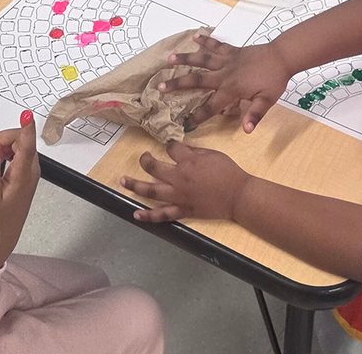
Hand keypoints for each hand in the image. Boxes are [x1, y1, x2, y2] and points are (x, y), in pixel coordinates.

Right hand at [0, 114, 40, 269]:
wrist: (2, 233)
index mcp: (22, 175)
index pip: (27, 147)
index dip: (26, 129)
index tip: (27, 115)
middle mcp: (30, 169)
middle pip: (20, 140)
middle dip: (0, 141)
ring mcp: (29, 169)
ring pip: (18, 144)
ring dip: (2, 146)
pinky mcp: (25, 170)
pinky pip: (18, 151)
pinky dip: (5, 151)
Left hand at [121, 141, 251, 221]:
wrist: (238, 196)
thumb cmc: (229, 172)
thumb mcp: (213, 154)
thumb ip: (195, 151)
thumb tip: (182, 149)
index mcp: (188, 161)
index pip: (171, 148)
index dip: (169, 145)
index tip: (170, 146)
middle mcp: (178, 178)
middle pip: (153, 167)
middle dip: (145, 161)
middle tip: (143, 158)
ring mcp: (178, 196)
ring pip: (151, 190)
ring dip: (135, 185)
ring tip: (123, 181)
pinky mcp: (182, 210)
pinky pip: (162, 214)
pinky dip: (148, 216)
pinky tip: (135, 214)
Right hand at [159, 33, 292, 131]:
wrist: (283, 56)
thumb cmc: (275, 80)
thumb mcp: (267, 100)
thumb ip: (255, 114)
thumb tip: (246, 130)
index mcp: (231, 89)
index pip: (211, 106)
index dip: (198, 116)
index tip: (186, 124)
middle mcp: (224, 74)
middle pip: (197, 80)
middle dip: (178, 84)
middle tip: (160, 88)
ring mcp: (227, 60)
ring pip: (202, 59)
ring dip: (185, 59)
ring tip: (169, 59)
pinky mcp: (232, 50)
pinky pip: (216, 44)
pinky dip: (205, 40)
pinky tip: (194, 36)